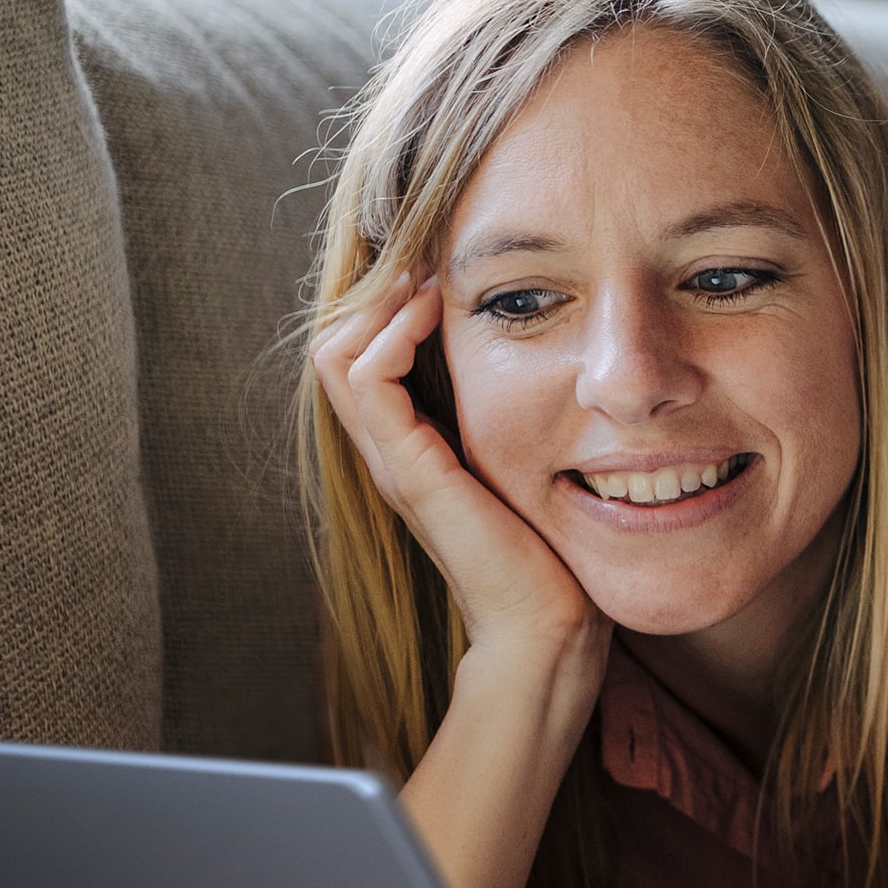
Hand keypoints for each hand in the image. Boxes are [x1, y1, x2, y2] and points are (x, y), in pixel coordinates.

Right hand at [312, 273, 601, 663]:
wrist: (545, 626)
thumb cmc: (550, 553)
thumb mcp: (529, 464)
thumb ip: (521, 421)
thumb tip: (551, 365)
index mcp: (409, 449)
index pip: (359, 355)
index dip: (387, 305)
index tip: (439, 273)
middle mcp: (389, 453)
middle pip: (336, 347)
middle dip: (376, 293)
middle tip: (425, 261)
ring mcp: (392, 462)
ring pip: (337, 355)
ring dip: (379, 304)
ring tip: (427, 279)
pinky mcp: (410, 471)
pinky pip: (367, 381)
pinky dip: (391, 334)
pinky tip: (434, 312)